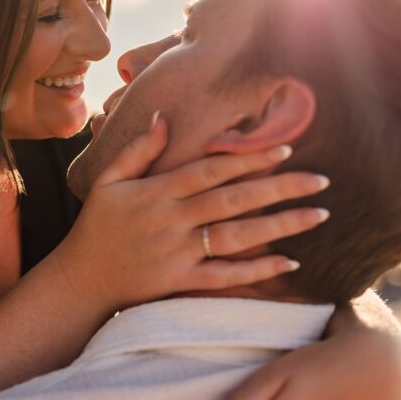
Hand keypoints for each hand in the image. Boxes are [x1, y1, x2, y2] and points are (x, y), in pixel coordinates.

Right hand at [58, 113, 331, 310]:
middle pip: (233, 200)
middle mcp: (170, 221)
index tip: (284, 147)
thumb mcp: (106, 181)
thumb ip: (137, 150)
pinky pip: (224, 277)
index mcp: (155, 193)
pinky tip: (289, 262)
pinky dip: (256, 271)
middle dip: (279, 188)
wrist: (80, 279)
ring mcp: (176, 253)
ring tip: (317, 215)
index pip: (209, 170)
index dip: (247, 158)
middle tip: (320, 179)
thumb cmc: (96, 226)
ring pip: (235, 237)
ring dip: (280, 226)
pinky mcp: (179, 282)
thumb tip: (164, 117)